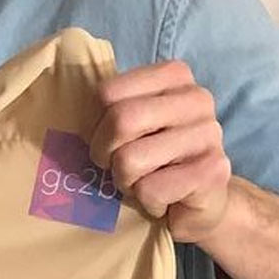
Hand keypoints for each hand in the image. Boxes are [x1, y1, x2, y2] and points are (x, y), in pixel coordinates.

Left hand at [90, 60, 231, 243]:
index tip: (107, 140)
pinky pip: (150, 189)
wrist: (199, 203)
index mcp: (174, 75)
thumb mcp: (128, 124)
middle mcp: (197, 98)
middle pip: (120, 121)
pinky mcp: (213, 171)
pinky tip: (164, 198)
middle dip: (104, 153)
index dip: (93, 125)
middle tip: (116, 165)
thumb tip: (65, 107)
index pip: (106, 93)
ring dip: (125, 180)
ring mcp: (209, 134)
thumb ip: (106, 108)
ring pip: (130, 159)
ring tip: (144, 181)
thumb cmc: (153, 159)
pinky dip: (146, 200)